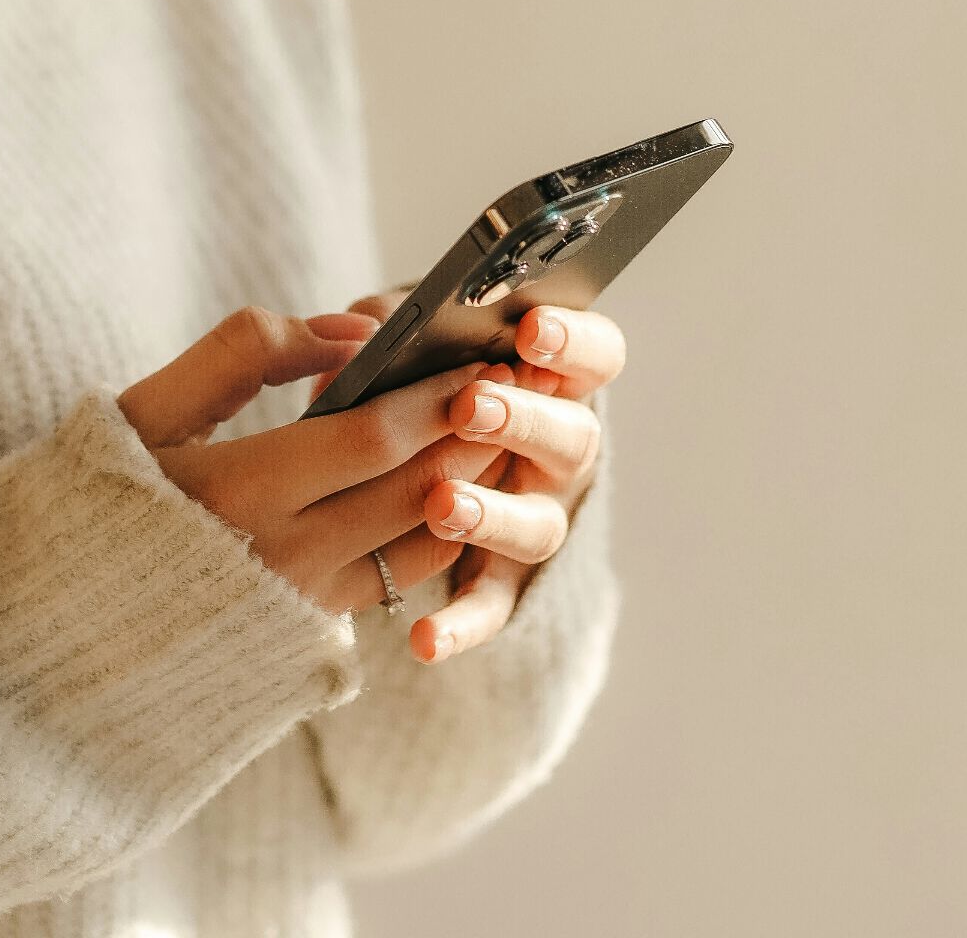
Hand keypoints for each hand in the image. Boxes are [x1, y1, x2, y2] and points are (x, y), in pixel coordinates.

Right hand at [118, 308, 499, 613]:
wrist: (63, 625)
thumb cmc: (101, 497)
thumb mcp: (147, 410)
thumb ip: (244, 354)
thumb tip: (349, 332)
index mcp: (234, 494)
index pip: (371, 440)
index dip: (435, 396)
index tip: (478, 355)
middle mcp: (280, 559)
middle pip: (414, 491)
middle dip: (474, 433)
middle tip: (517, 385)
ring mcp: (301, 604)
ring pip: (422, 542)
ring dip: (472, 484)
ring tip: (500, 430)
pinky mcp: (311, 631)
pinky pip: (399, 579)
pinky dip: (438, 529)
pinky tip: (453, 485)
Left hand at [328, 291, 625, 663]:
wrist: (393, 470)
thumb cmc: (412, 382)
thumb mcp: (407, 342)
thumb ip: (395, 325)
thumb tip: (369, 329)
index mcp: (552, 381)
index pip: (597, 354)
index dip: (573, 342)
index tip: (530, 331)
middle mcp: (558, 453)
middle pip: (575, 437)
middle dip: (523, 420)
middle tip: (471, 406)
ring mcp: (536, 518)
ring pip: (541, 526)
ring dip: (495, 514)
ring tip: (441, 506)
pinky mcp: (501, 581)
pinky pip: (490, 607)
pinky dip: (461, 625)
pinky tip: (423, 640)